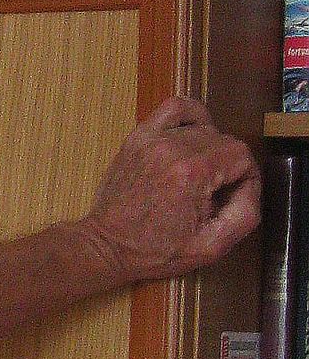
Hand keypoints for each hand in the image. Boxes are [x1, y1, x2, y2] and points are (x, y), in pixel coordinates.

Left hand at [75, 95, 260, 286]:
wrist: (107, 246)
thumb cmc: (154, 250)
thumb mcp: (210, 246)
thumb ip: (245, 214)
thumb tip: (251, 185)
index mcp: (191, 174)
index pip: (242, 156)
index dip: (245, 179)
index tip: (230, 197)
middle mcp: (172, 149)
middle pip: (225, 141)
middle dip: (227, 167)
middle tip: (211, 194)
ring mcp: (152, 139)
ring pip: (205, 127)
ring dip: (209, 148)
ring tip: (198, 173)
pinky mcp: (139, 137)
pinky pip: (176, 108)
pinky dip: (191, 117)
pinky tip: (191, 138)